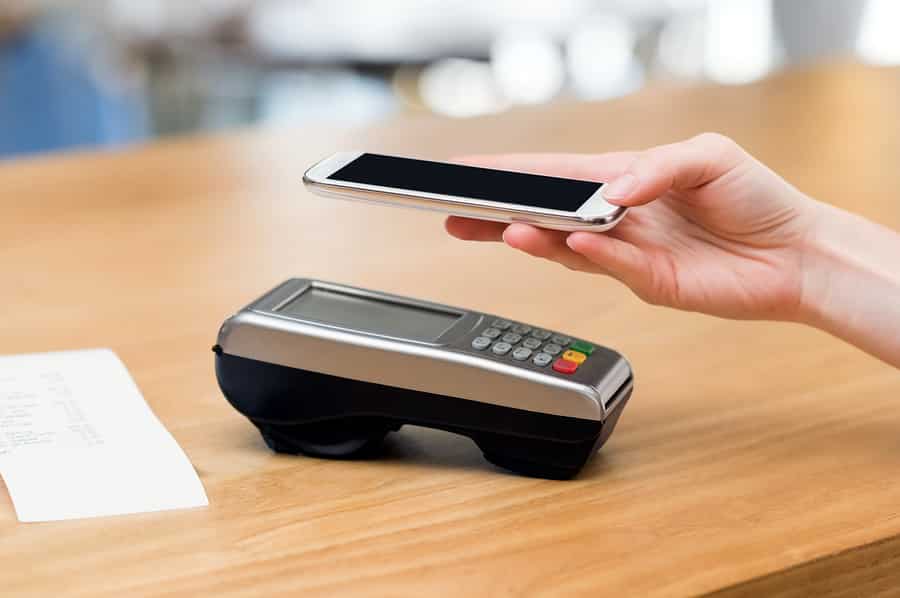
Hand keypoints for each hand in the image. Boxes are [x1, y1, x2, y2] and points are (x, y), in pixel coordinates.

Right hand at [446, 133, 820, 321]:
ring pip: (565, 246)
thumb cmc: (755, 196)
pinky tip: (571, 242)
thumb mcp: (709, 155)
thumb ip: (656, 166)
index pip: (554, 173)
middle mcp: (617, 218)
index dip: (508, 172)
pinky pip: (611, 267)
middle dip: (496, 214)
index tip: (465, 171)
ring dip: (533, 237)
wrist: (796, 253)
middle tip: (454, 214)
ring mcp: (628, 254)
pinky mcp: (648, 283)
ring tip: (503, 228)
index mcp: (624, 179)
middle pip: (543, 214)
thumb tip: (613, 191)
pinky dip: (590, 254)